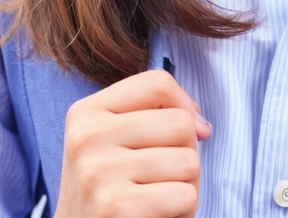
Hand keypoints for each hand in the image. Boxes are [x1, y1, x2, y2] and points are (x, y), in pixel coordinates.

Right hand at [56, 69, 211, 217]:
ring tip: (158, 198)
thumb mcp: (112, 142)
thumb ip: (154, 116)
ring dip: (187, 186)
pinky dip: (183, 211)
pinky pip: (185, 196)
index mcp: (85, 113)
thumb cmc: (107, 191)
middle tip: (163, 178)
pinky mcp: (116, 207)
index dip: (183, 106)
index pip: (157, 83)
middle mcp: (87, 138)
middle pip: (179, 123)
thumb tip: (201, 125)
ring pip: (189, 162)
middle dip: (186, 154)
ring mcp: (98, 173)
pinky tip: (157, 216)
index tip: (178, 135)